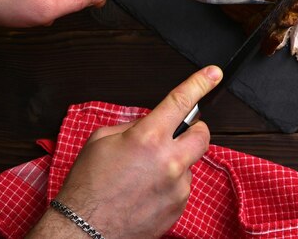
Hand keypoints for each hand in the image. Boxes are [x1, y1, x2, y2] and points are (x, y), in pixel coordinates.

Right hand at [26, 65, 222, 238]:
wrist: (84, 230)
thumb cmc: (88, 186)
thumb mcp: (101, 141)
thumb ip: (133, 127)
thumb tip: (150, 123)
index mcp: (148, 138)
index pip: (181, 102)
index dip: (200, 83)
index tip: (213, 74)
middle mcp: (169, 161)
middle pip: (202, 134)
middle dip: (192, 130)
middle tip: (174, 135)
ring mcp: (177, 187)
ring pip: (189, 163)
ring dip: (174, 162)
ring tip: (144, 175)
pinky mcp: (179, 207)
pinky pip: (182, 186)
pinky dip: (169, 184)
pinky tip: (146, 191)